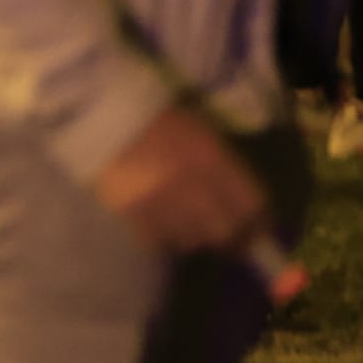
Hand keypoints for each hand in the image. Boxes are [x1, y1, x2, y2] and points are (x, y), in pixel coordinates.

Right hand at [95, 106, 269, 254]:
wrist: (105, 121)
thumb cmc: (160, 124)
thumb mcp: (202, 137)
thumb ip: (225, 171)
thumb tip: (246, 211)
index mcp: (212, 159)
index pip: (250, 205)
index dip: (257, 224)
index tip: (257, 232)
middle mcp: (190, 185)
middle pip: (223, 232)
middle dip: (228, 237)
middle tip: (225, 238)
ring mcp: (160, 203)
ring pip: (191, 241)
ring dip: (193, 236)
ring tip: (185, 224)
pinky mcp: (132, 215)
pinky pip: (158, 242)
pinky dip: (164, 238)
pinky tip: (160, 223)